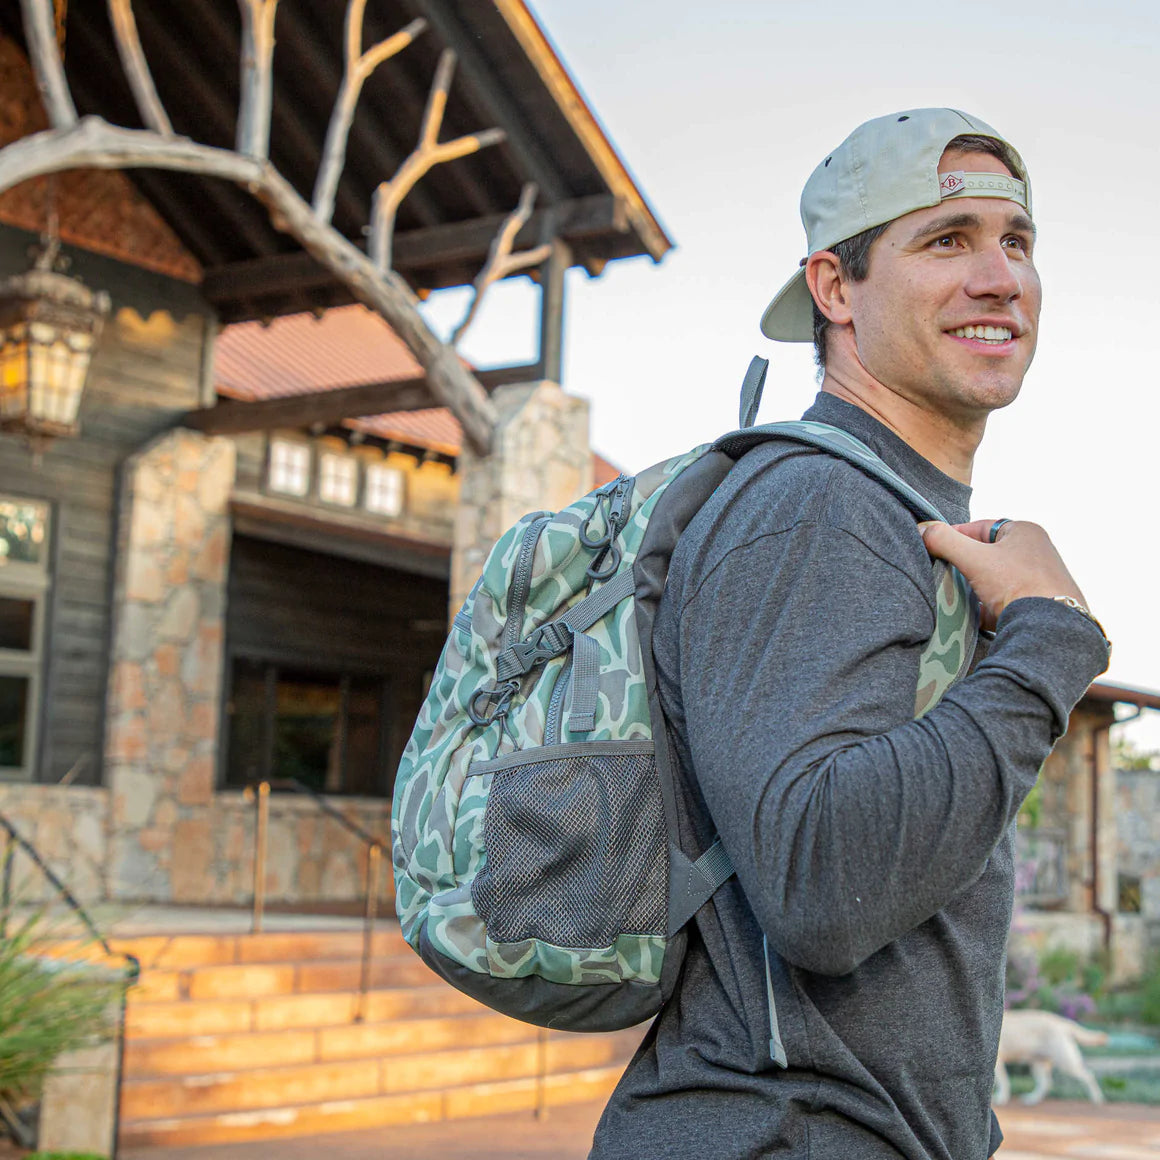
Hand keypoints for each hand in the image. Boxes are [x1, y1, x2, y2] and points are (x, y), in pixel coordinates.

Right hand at [919, 519, 1087, 632]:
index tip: (935, 548)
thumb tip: (923, 530)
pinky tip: (974, 617)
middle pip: (986, 555)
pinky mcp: (1037, 605)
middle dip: (964, 565)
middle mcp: (1035, 552)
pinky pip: (1004, 602)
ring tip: (956, 597)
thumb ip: (944, 541)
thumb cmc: (1018, 585)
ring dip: (974, 588)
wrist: (1049, 628)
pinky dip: (987, 608)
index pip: (979, 527)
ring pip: (994, 580)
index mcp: (1024, 532)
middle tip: (943, 574)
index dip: (954, 536)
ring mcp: (1038, 580)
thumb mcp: (973, 558)